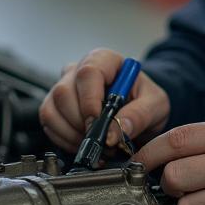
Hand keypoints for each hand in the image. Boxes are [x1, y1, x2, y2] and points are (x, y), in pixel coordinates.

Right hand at [39, 48, 170, 155]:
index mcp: (105, 60)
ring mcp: (64, 87)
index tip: (97, 122)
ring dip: (70, 133)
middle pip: (64, 92)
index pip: (88, 72)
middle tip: (99, 140)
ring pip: (51, 109)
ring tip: (93, 144)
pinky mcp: (55, 106)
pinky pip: (48, 123)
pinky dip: (63, 139)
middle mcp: (79, 70)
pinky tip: (82, 143)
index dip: (89, 100)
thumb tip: (117, 130)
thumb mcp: (156, 104)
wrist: (139, 110)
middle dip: (80, 123)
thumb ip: (140, 114)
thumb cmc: (145, 100)